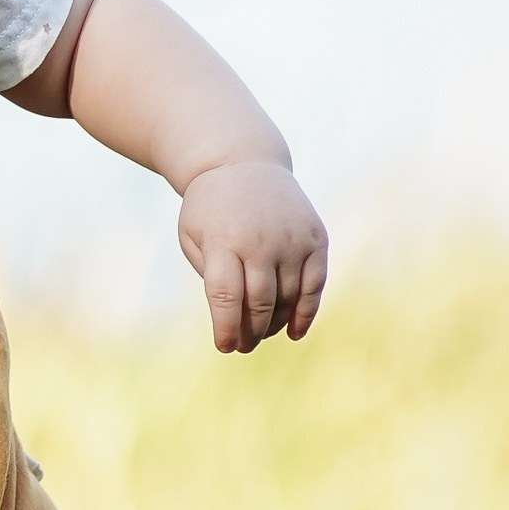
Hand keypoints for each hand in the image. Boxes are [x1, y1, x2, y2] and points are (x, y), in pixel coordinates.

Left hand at [177, 160, 327, 351]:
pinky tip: (294, 332)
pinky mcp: (315, 239)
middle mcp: (262, 241)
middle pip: (260, 303)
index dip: (226, 328)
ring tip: (260, 334)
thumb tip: (235, 318)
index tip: (225, 346)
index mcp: (224, 241)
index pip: (226, 297)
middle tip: (243, 346)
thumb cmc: (211, 209)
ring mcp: (292, 239)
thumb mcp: (192, 236)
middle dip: (250, 332)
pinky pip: (315, 286)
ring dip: (274, 325)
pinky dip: (306, 313)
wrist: (244, 163)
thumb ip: (210, 276)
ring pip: (288, 298)